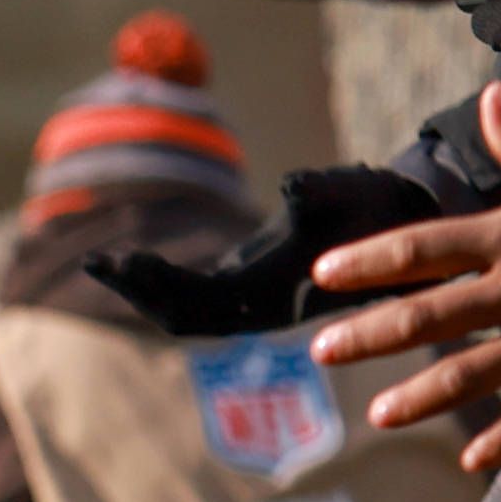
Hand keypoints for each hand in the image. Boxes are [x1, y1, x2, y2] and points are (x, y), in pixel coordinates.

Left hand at [78, 163, 445, 337]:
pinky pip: (196, 301)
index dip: (162, 284)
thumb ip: (319, 190)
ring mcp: (254, 302)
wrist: (403, 221)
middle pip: (183, 316)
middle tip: (97, 263)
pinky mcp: (251, 289)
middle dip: (139, 292)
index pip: (205, 300)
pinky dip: (162, 286)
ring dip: (144, 292)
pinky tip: (133, 264)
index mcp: (278, 292)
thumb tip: (291, 186)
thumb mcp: (349, 189)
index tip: (127, 260)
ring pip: (186, 313)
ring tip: (101, 264)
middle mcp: (261, 307)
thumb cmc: (374, 203)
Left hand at [305, 82, 500, 461]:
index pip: (420, 249)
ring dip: (419, 399)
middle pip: (427, 316)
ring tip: (377, 416)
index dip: (366, 262)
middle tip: (320, 353)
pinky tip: (471, 462)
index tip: (323, 275)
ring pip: (470, 373)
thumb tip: (487, 96)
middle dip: (368, 337)